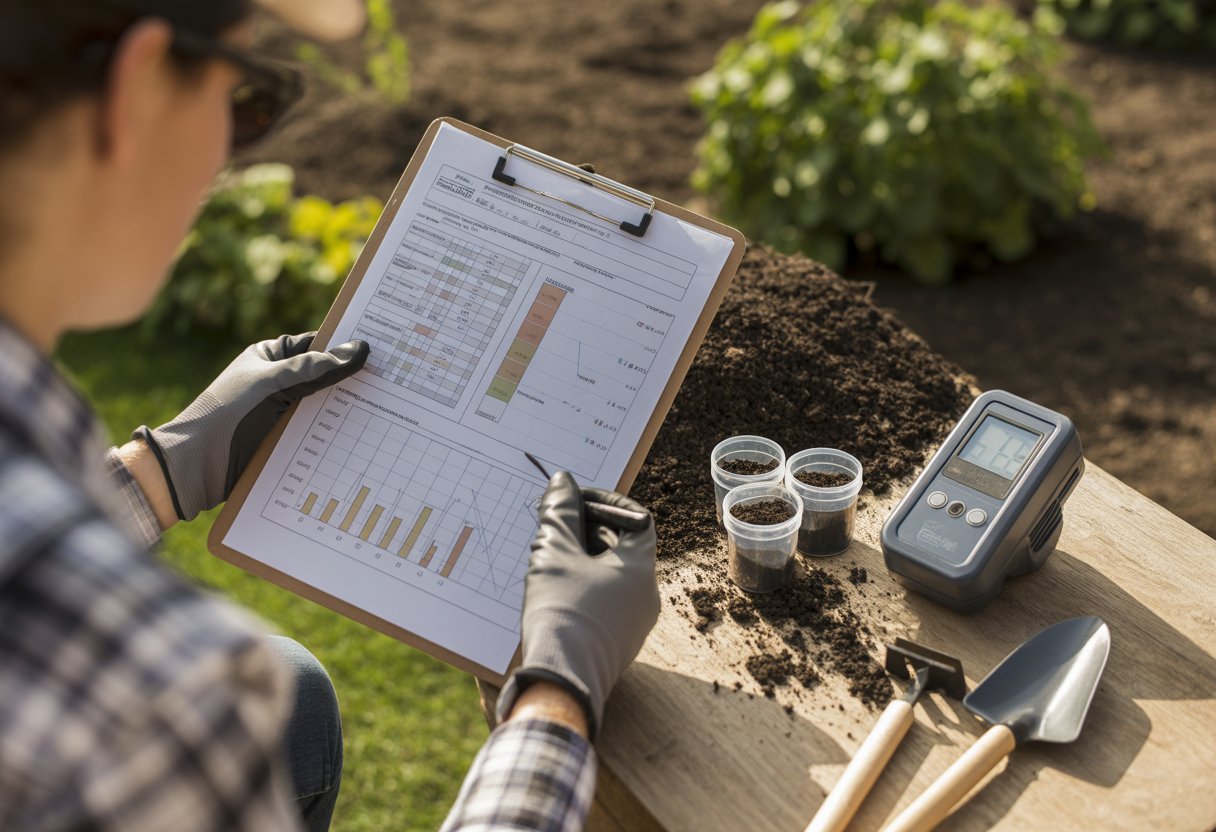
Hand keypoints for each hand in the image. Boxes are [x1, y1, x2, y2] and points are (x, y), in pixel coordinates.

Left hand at [134, 332, 368, 520]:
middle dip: (354, 381)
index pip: (317, 345)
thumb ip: (314, 368)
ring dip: (348, 412)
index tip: (382, 349)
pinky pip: (317, 433)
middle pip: (325, 377)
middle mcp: (278, 382)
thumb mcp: (271, 384)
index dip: (346, 346)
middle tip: (397, 383)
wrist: (193, 468)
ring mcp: (282, 413)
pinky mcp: (286, 441)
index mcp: (270, 358)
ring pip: (324, 407)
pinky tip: (365, 439)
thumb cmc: (225, 415)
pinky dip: (337, 436)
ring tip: (390, 411)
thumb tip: (359, 349)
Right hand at [497, 472, 659, 739]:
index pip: (637, 518)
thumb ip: (559, 512)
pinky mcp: (617, 644)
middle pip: (623, 546)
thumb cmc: (562, 612)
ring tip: (547, 556)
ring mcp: (634, 624)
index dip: (607, 502)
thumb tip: (561, 481)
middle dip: (587, 530)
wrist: (560, 682)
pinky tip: (553, 590)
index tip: (574, 500)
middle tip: (552, 524)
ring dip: (582, 559)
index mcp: (641, 568)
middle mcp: (647, 595)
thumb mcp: (554, 553)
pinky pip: (606, 603)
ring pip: (612, 576)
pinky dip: (583, 587)